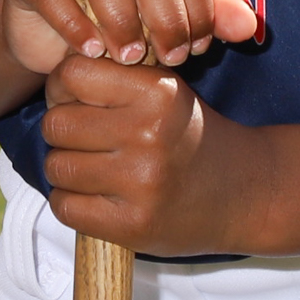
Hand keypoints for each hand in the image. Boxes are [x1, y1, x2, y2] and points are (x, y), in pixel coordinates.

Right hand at [4, 0, 258, 78]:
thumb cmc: (112, 18)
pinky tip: (90, 52)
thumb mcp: (162, 16)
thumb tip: (251, 26)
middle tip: (171, 60)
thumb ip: (206, 14)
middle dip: (166, 17)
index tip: (198, 50)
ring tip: (131, 57)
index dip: (198, 7)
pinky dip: (74, 24)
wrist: (40, 31)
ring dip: (121, 19)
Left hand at [40, 53, 265, 255]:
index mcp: (157, 91)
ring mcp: (141, 182)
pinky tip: (94, 198)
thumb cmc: (193, 136)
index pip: (72, 74)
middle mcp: (149, 133)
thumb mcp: (165, 91)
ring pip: (56, 167)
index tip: (74, 100)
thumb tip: (52, 81)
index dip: (62, 87)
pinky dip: (71, 203)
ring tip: (91, 170)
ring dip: (65, 170)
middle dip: (61, 132)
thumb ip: (114, 79)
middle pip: (56, 124)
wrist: (247, 192)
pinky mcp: (133, 225)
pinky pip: (65, 207)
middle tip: (83, 140)